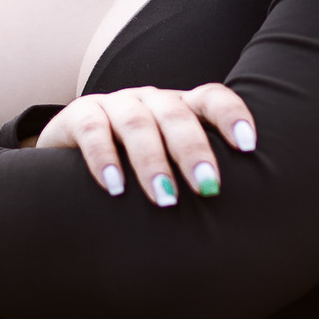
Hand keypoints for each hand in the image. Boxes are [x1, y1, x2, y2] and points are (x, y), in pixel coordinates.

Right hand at [30, 84, 256, 206]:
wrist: (70, 161)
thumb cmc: (135, 168)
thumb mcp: (169, 165)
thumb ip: (196, 176)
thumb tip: (242, 220)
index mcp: (180, 107)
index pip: (211, 98)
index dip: (231, 115)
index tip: (248, 146)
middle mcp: (150, 100)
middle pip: (175, 115)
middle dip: (193, 151)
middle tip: (208, 186)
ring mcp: (114, 104)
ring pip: (136, 123)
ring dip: (152, 161)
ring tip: (165, 198)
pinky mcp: (78, 114)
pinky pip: (92, 129)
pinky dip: (103, 157)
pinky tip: (114, 186)